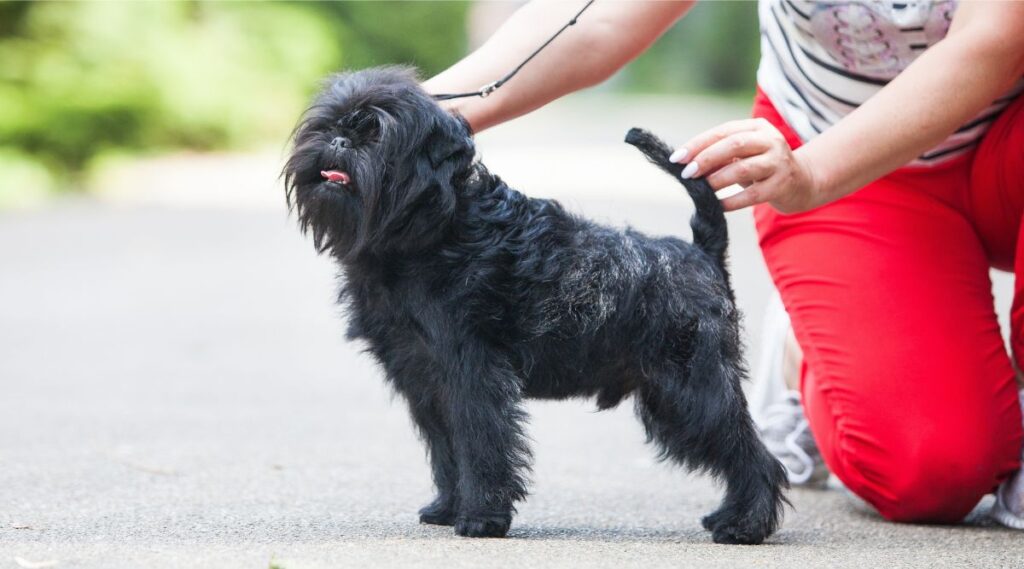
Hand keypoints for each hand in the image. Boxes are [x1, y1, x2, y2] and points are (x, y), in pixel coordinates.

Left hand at [669, 118, 821, 212]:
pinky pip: (752, 195)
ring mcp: (779, 162)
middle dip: (706, 159)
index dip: (698, 144)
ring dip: (717, 180)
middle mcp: (770, 140)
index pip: (723, 131)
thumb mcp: (743, 156)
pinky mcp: (783, 185)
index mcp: (757, 127)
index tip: (677, 158)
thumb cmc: (762, 167)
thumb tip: (687, 165)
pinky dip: (732, 201)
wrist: (803, 181)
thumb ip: (720, 156)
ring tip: (701, 190)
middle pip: (734, 145)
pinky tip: (718, 206)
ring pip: (743, 169)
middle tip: (687, 174)